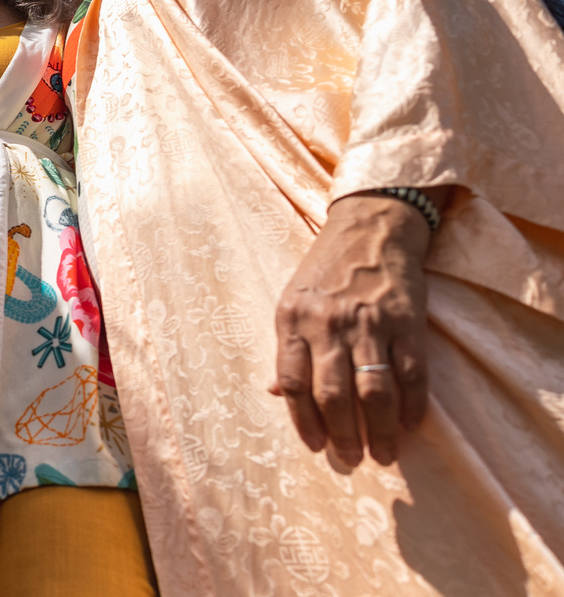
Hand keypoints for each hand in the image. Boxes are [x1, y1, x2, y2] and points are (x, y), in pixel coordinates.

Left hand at [270, 189, 443, 465]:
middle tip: (351, 460)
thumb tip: (275, 393)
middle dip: (342, 436)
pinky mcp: (407, 322)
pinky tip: (409, 425)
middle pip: (333, 395)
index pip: (292, 382)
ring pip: (374, 392)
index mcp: (293, 319)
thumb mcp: (292, 300)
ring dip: (379, 432)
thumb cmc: (326, 269)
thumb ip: (287, 347)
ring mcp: (369, 324)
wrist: (370, 227)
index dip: (303, 421)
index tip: (316, 446)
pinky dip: (412, 406)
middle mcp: (328, 324)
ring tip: (382, 455)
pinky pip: (412, 375)